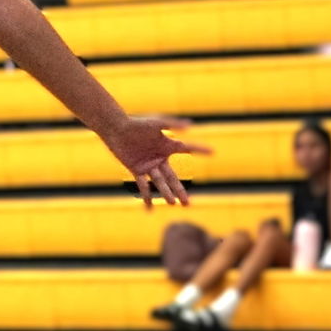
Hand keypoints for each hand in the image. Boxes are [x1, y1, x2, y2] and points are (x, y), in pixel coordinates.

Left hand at [96, 115, 210, 207]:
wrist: (116, 129)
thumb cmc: (136, 124)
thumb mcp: (155, 123)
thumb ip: (172, 124)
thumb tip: (191, 125)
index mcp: (167, 145)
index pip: (187, 148)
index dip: (200, 149)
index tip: (214, 151)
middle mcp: (160, 158)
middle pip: (173, 177)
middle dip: (180, 191)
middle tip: (188, 204)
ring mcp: (149, 165)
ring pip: (160, 182)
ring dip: (165, 193)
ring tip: (172, 203)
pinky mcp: (136, 169)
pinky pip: (143, 185)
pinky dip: (146, 195)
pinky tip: (149, 208)